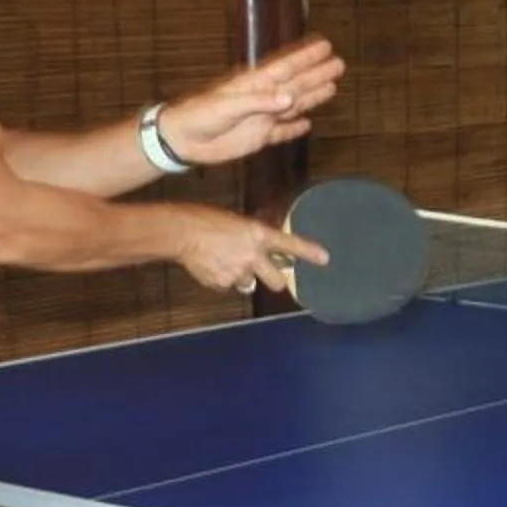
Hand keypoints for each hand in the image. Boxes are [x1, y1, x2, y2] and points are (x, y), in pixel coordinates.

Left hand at [162, 37, 346, 166]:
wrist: (182, 141)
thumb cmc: (199, 116)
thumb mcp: (227, 106)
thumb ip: (259, 102)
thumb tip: (290, 98)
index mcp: (254, 84)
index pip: (286, 68)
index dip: (306, 58)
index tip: (325, 47)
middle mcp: (262, 98)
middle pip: (296, 83)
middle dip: (317, 74)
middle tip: (339, 63)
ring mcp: (261, 117)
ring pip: (294, 104)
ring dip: (313, 96)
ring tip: (332, 86)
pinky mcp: (258, 137)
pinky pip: (282, 131)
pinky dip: (295, 128)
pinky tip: (307, 124)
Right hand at [176, 206, 318, 297]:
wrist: (181, 232)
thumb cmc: (207, 220)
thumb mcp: (238, 223)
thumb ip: (254, 238)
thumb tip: (261, 249)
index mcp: (258, 234)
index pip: (290, 244)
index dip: (309, 252)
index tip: (325, 258)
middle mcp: (253, 255)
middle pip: (277, 282)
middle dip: (274, 280)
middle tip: (266, 274)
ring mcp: (238, 272)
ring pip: (249, 284)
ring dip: (242, 277)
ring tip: (225, 261)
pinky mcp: (222, 283)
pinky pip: (228, 286)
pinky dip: (222, 280)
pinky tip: (212, 265)